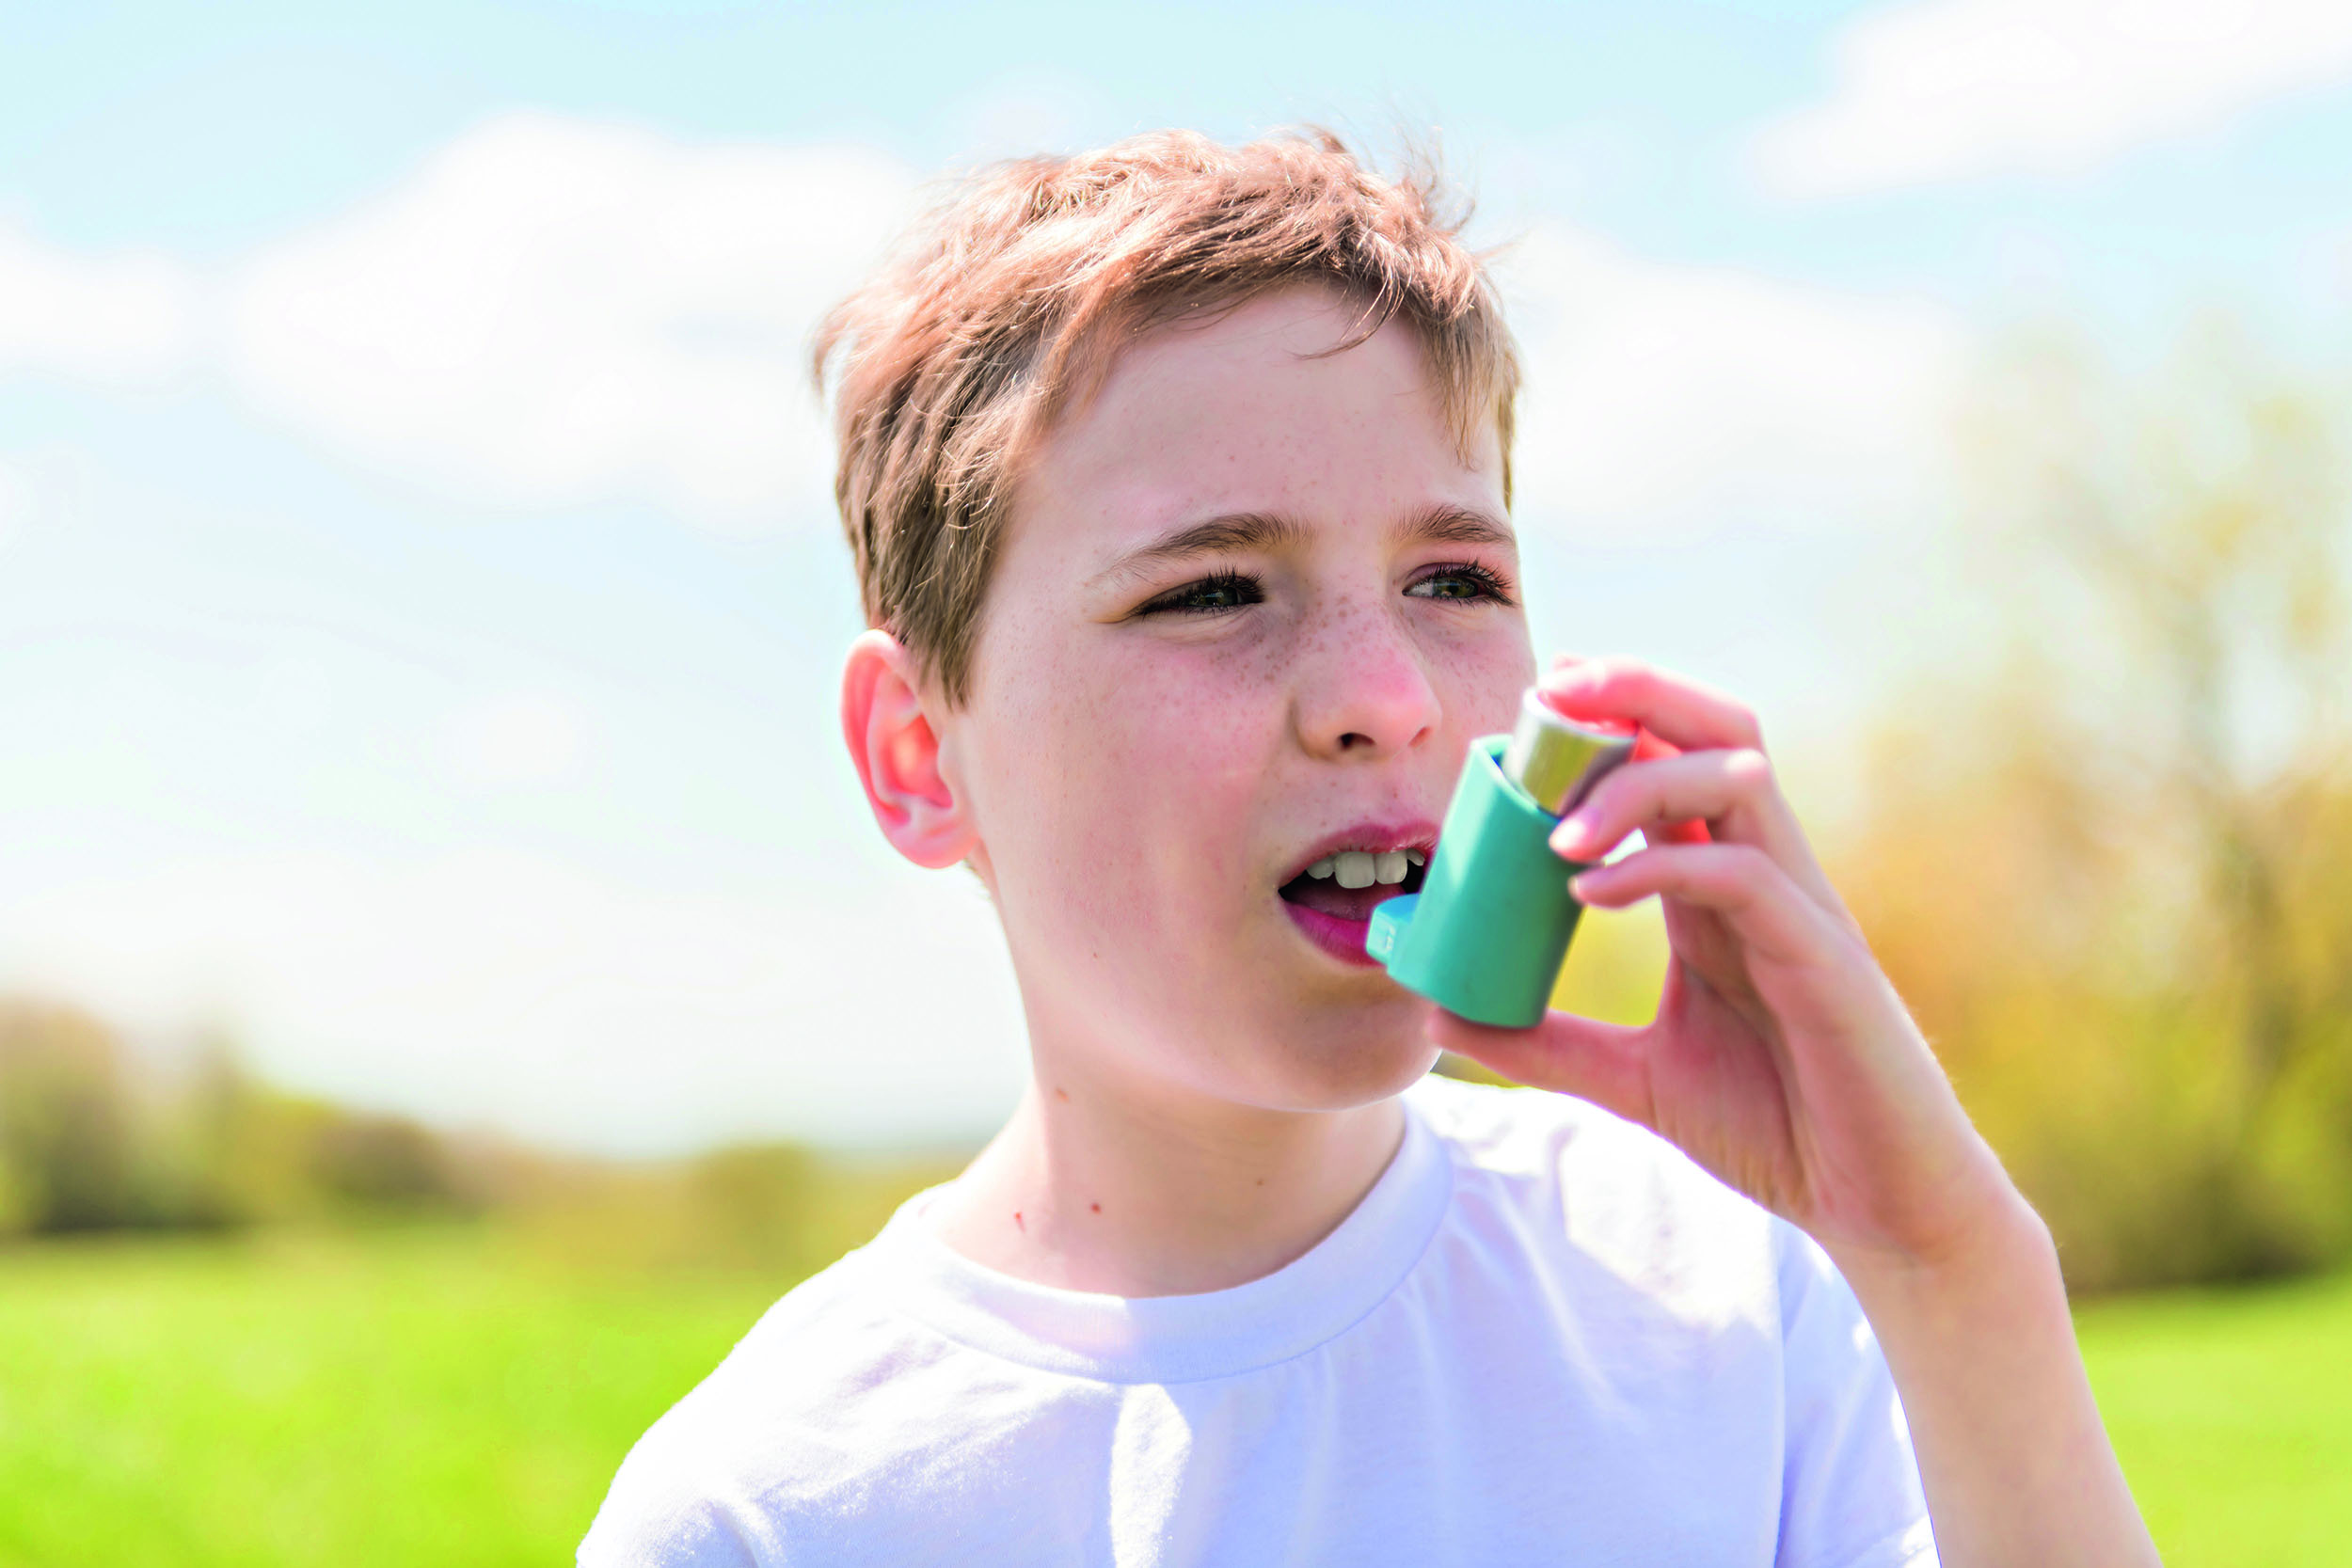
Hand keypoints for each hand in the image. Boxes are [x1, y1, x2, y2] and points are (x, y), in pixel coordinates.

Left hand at [1429, 656, 2024, 1275]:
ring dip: (1638, 778)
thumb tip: (1442, 1017)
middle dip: (1634, 692)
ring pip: (1737, 775)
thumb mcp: (1634, 1078)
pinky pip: (1742, 875)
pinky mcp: (1824, 958)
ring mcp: (1800, 908)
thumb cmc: (1776, 1127)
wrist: (1875, 1205)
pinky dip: (1663, 866)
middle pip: (1715, 729)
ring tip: (1554, 831)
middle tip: (1549, 694)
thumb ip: (1548, 1043)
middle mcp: (1765, 875)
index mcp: (1720, 887)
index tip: (1530, 709)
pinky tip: (1590, 892)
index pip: (1670, 761)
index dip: (1608, 720)